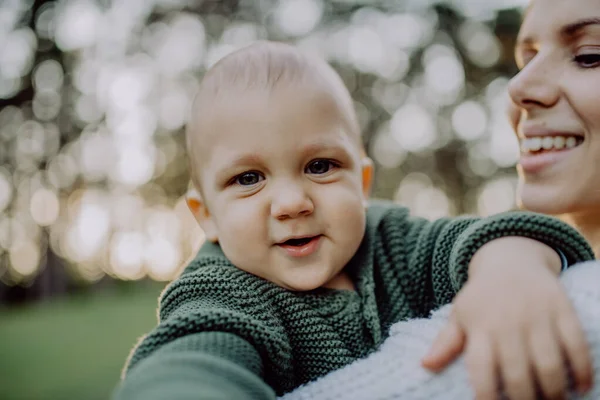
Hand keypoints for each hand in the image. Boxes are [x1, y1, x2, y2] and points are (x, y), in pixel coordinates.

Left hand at [421, 237, 592, 399]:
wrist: (510, 259)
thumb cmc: (482, 296)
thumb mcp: (460, 314)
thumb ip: (446, 342)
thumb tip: (425, 365)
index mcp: (479, 327)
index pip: (481, 369)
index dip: (486, 395)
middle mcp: (507, 322)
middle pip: (517, 373)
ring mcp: (536, 315)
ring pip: (549, 363)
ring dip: (554, 391)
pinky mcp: (561, 308)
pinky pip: (576, 344)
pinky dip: (582, 369)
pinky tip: (582, 387)